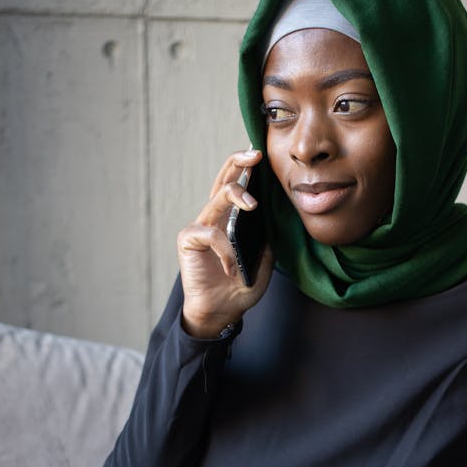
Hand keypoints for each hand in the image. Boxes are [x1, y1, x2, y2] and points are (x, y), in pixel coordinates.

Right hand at [177, 149, 272, 337]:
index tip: (261, 155)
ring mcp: (200, 226)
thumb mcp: (263, 260)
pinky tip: (231, 268)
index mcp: (231, 219)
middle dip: (237, 162)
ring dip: (237, 196)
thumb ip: (267, 237)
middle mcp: (214, 217)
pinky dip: (225, 250)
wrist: (221, 312)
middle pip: (223, 180)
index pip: (237, 185)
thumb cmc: (240, 286)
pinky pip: (212, 233)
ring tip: (253, 206)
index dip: (246, 168)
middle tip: (254, 155)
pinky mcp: (188, 239)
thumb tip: (278, 214)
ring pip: (217, 197)